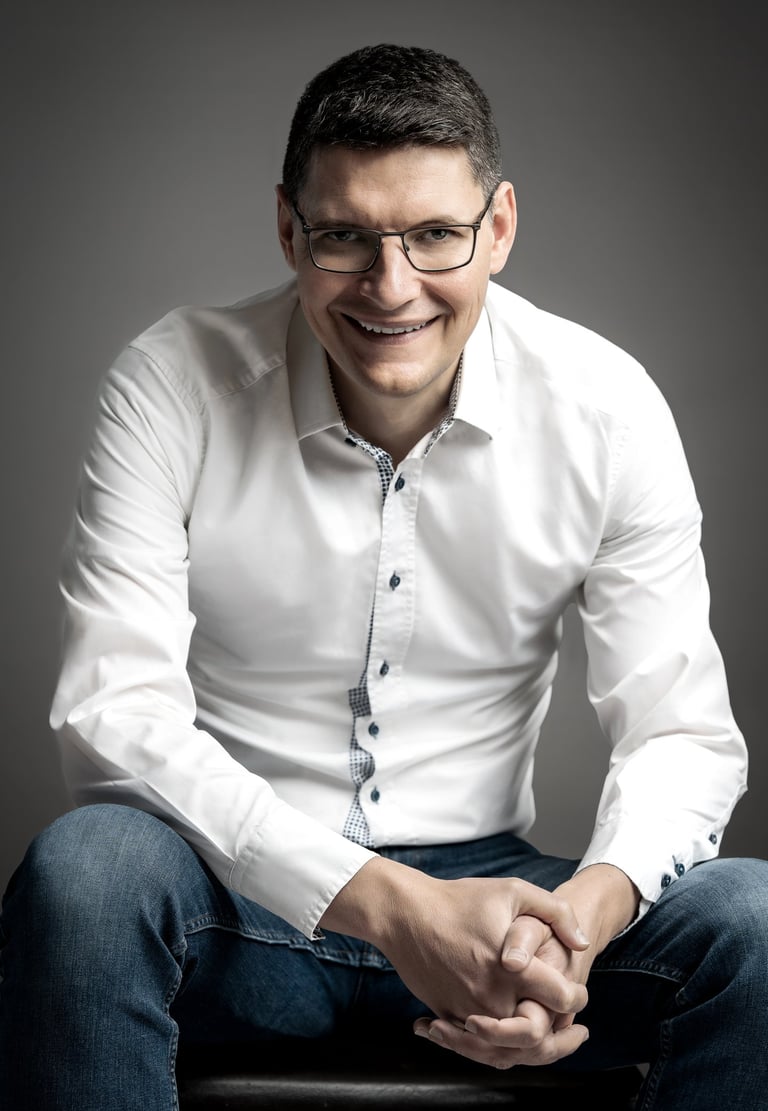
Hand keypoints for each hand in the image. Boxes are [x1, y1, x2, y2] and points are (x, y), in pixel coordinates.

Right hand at [320, 857, 589, 1050]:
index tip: (579, 994)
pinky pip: (477, 1046)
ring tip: (550, 1041)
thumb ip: (555, 913)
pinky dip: (498, 1047)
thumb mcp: (513, 891)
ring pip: (508, 1048)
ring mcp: (467, 1010)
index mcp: (512, 968)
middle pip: (538, 1035)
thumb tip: (582, 943)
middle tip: (576, 1033)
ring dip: (532, 1048)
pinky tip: (512, 1040)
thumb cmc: (460, 899)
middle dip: (562, 1036)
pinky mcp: (448, 1015)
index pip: (560, 998)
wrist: (405, 914)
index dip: (577, 997)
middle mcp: (491, 996)